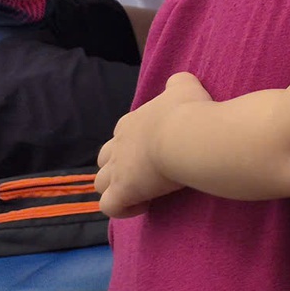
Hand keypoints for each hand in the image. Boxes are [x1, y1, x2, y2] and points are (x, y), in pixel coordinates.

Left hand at [96, 71, 214, 216]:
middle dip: (119, 167)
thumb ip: (178, 84)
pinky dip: (123, 208)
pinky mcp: (123, 191)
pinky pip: (111, 206)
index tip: (159, 152)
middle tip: (146, 173)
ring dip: (117, 189)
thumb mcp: (185, 88)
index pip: (123, 135)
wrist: (188, 136)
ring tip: (143, 193)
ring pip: (101, 183)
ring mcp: (118, 170)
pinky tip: (144, 205)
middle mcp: (119, 145)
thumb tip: (177, 82)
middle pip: (104, 159)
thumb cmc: (188, 112)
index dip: (137, 145)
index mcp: (131, 123)